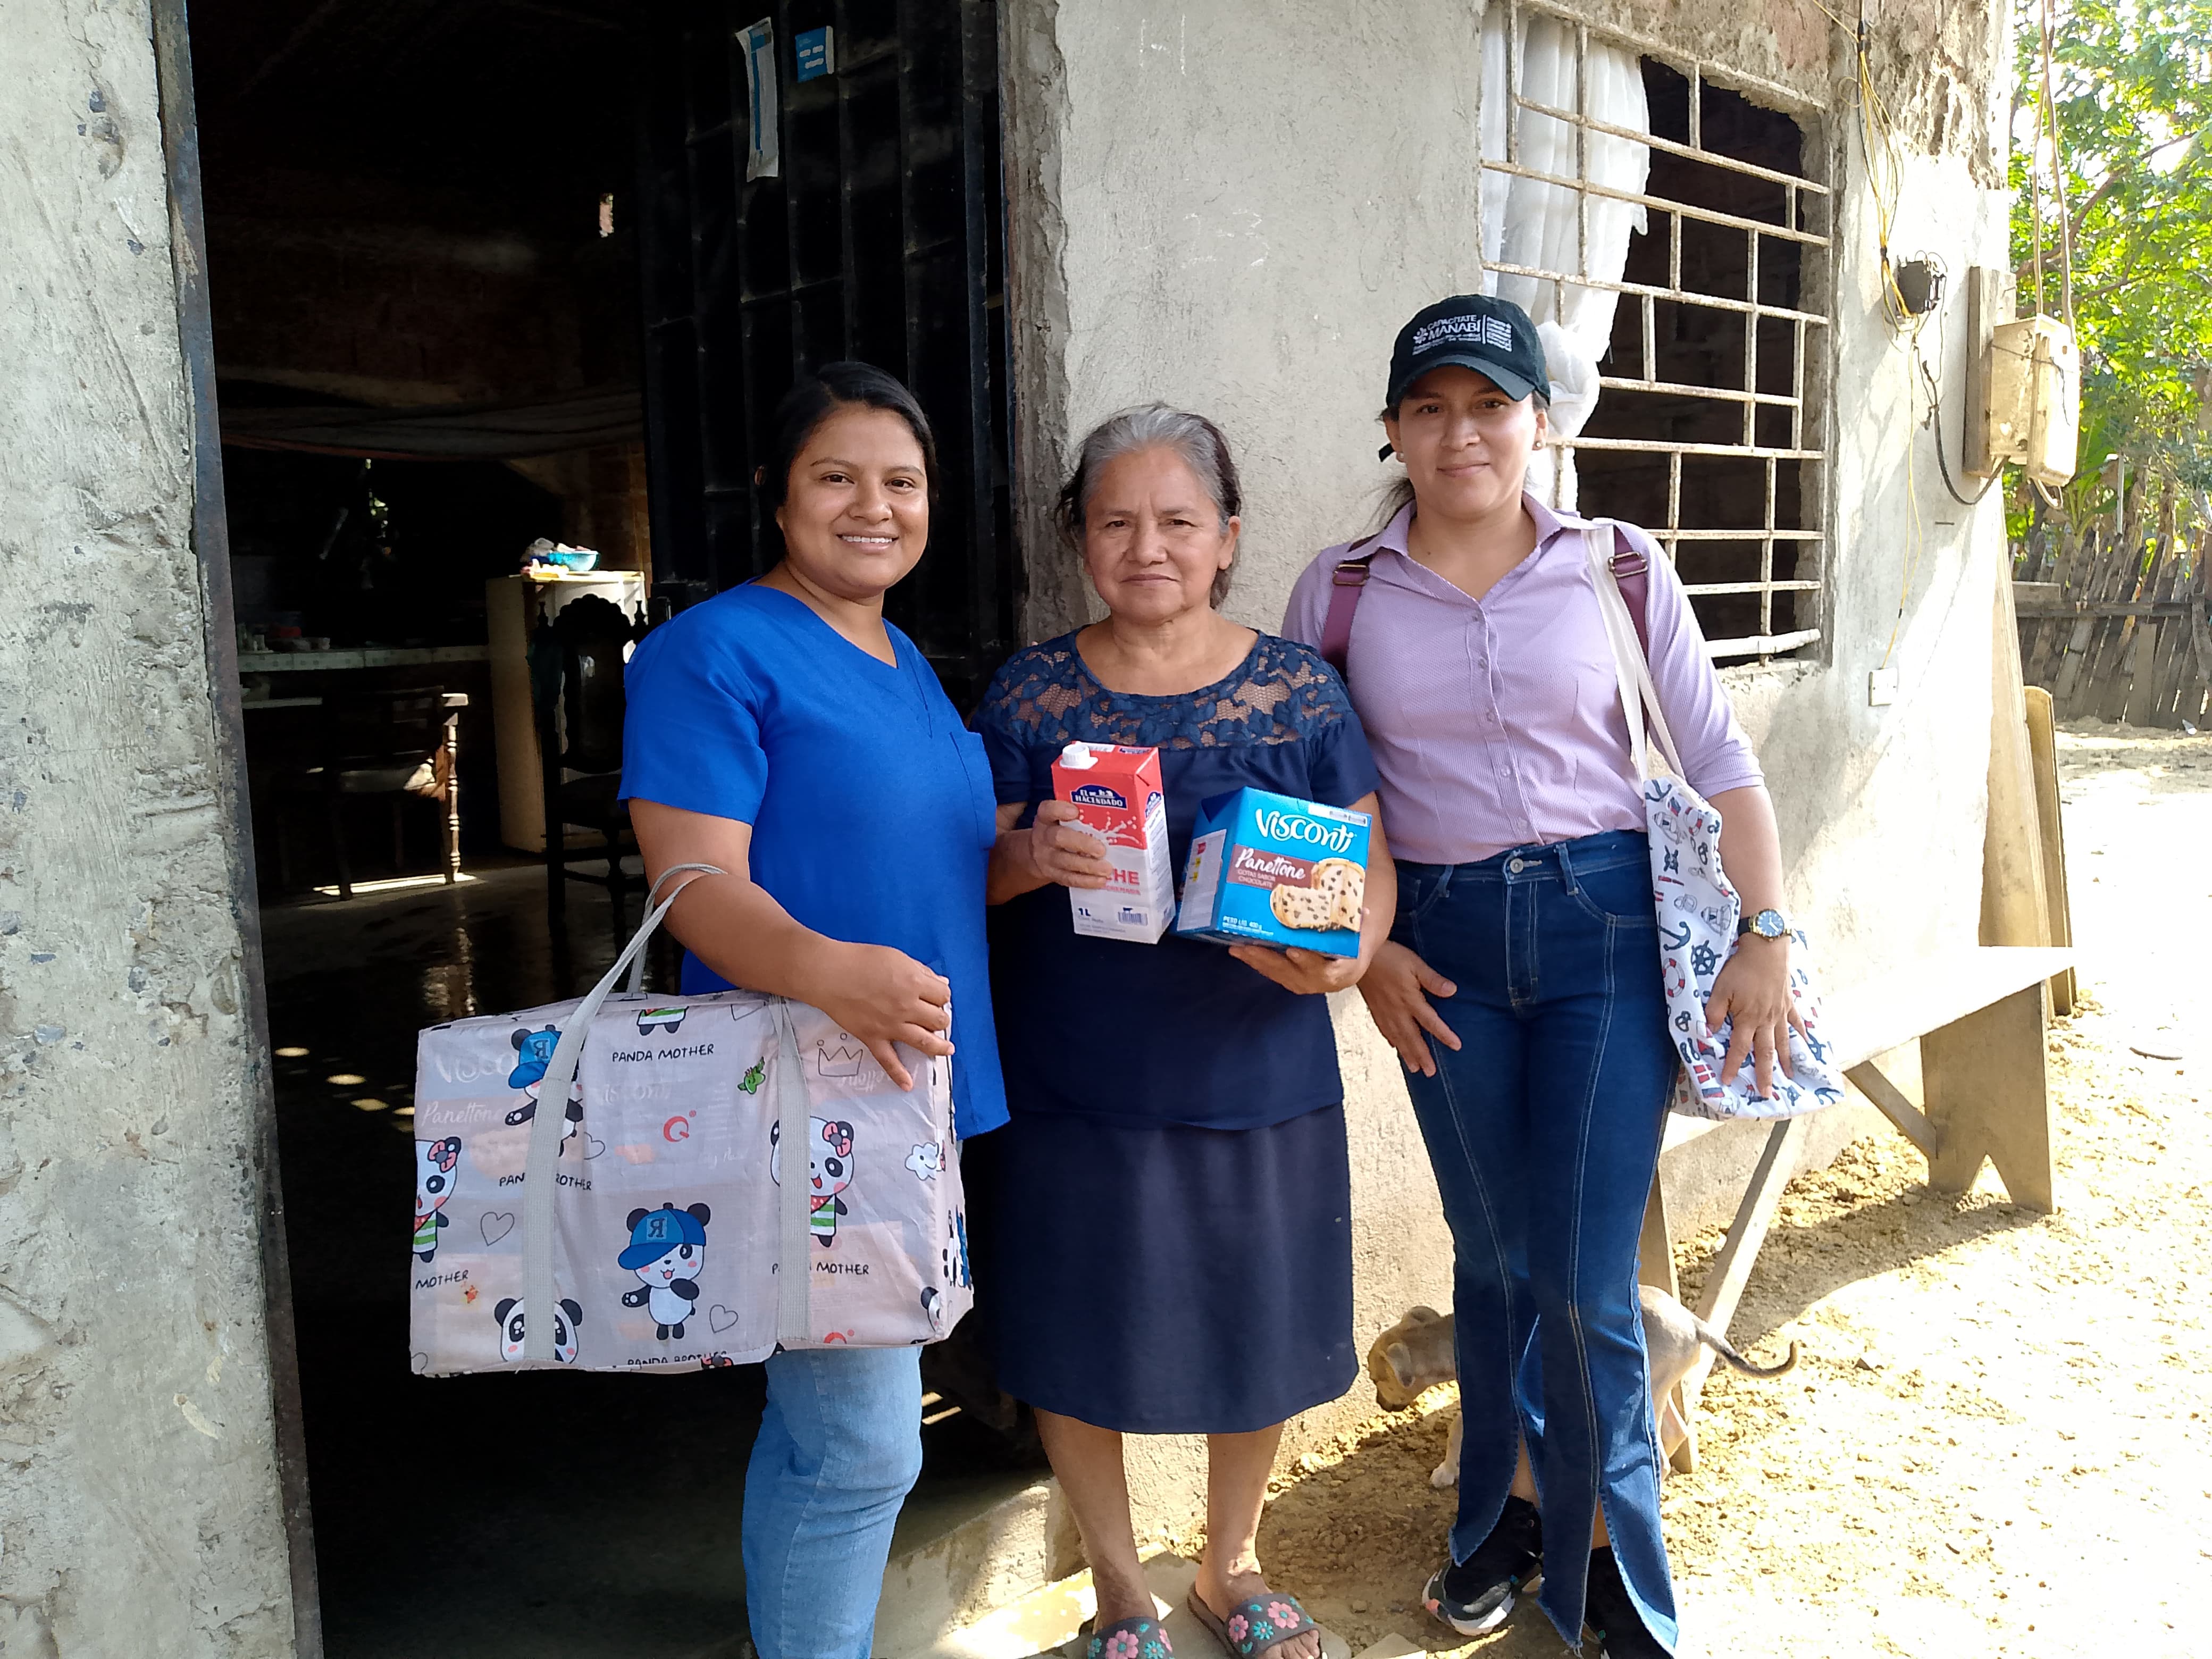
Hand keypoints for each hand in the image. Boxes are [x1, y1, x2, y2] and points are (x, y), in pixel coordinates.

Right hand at [805, 941, 953, 1090]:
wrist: (830, 974)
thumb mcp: (897, 957)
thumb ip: (921, 972)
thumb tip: (941, 984)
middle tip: (936, 1018)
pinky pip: (888, 1060)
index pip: (943, 996)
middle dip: (941, 1018)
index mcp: (914, 984)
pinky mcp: (874, 1038)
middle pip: (938, 1019)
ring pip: (924, 1041)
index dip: (942, 996)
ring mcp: (891, 1026)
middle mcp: (907, 1007)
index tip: (936, 997)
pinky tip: (908, 1085)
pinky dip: (898, 1074)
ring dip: (938, 1047)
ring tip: (946, 1049)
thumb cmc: (862, 960)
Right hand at [1025, 800, 1111, 888]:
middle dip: (1082, 843)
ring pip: (1065, 861)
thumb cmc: (1059, 831)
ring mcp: (1046, 857)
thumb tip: (1116, 814)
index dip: (1060, 810)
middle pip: (1059, 838)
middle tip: (1101, 850)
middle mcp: (1044, 836)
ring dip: (1088, 866)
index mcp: (1046, 818)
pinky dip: (1085, 881)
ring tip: (1106, 868)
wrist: (1036, 855)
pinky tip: (1100, 880)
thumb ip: (1082, 815)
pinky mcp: (1053, 874)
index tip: (1075, 812)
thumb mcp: (1061, 819)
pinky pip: (1068, 878)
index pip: (1048, 810)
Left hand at [1229, 935, 1366, 995]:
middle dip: (1268, 960)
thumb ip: (1357, 922)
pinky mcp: (1291, 982)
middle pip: (1292, 973)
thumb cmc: (1353, 945)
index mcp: (1341, 973)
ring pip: (1278, 974)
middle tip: (1249, 947)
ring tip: (1237, 948)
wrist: (1351, 963)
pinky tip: (1241, 951)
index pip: (1324, 970)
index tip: (1293, 951)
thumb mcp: (1359, 934)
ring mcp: (1304, 984)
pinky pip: (1272, 973)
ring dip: (1256, 961)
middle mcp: (1320, 983)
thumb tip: (1362, 909)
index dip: (1307, 961)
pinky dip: (1256, 962)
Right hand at [1356, 939, 1459, 1075]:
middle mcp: (1396, 1010)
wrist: (1356, 954)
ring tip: (1415, 1069)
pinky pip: (1384, 1030)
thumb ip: (1432, 979)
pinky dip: (1391, 1041)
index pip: (1430, 1021)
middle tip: (1430, 1072)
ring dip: (1407, 1054)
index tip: (1456, 1046)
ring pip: (1397, 1037)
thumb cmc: (1389, 956)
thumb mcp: (1414, 963)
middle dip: (1422, 1055)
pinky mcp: (1374, 1009)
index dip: (1444, 1034)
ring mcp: (1383, 1011)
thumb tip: (1452, 991)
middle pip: (1412, 1037)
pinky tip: (1395, 1047)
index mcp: (1409, 999)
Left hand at [1706, 934, 1803, 1096]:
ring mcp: (1780, 1013)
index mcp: (1747, 1019)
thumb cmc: (1740, 968)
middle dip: (1765, 1075)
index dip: (1732, 1066)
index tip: (1728, 1081)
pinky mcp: (1789, 1002)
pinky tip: (1807, 1045)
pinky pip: (1797, 1022)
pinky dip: (1802, 1035)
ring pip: (1783, 1042)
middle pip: (1765, 1053)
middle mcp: (1766, 1021)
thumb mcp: (1721, 989)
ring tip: (1789, 1078)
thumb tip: (1710, 1033)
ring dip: (1786, 1062)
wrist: (1766, 949)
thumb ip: (1714, 1012)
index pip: (1738, 1049)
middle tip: (1766, 1093)